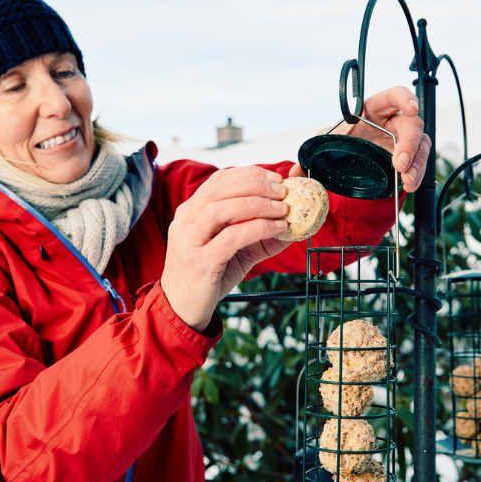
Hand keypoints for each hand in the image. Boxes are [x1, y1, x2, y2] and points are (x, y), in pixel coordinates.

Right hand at [161, 167, 290, 329]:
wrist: (184, 307)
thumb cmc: (211, 273)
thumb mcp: (238, 248)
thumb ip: (262, 232)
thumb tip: (296, 220)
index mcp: (192, 210)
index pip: (220, 179)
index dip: (251, 174)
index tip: (277, 177)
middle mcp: (187, 220)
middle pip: (222, 188)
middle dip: (258, 185)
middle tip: (284, 191)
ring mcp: (190, 240)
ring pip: (225, 209)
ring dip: (260, 204)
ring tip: (284, 209)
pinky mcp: (200, 262)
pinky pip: (232, 237)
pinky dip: (259, 228)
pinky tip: (277, 228)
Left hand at [287, 86, 430, 191]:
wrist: (347, 162)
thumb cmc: (340, 144)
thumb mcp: (325, 145)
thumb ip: (311, 155)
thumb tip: (295, 173)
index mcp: (374, 108)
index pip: (395, 95)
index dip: (405, 98)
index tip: (411, 108)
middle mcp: (393, 121)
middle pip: (413, 124)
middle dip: (409, 144)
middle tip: (399, 164)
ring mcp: (404, 139)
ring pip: (422, 145)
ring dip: (417, 164)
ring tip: (406, 181)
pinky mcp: (410, 157)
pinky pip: (420, 163)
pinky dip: (417, 174)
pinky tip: (408, 184)